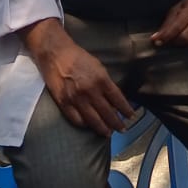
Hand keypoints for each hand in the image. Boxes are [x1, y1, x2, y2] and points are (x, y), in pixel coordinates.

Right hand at [25, 19, 132, 136]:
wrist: (56, 54)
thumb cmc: (79, 58)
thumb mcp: (98, 67)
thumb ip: (106, 84)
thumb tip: (114, 100)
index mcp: (101, 80)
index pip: (118, 99)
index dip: (126, 110)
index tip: (131, 116)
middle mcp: (90, 91)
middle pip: (107, 113)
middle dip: (117, 123)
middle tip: (122, 129)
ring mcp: (76, 99)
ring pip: (93, 120)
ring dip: (102, 129)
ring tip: (108, 133)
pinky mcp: (64, 103)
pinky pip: (76, 120)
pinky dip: (85, 125)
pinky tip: (89, 126)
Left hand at [152, 0, 187, 47]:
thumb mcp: (177, 8)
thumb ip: (167, 23)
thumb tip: (156, 38)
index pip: (177, 25)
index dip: (166, 35)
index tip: (157, 41)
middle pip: (186, 36)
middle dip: (175, 41)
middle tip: (169, 41)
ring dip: (184, 44)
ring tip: (179, 39)